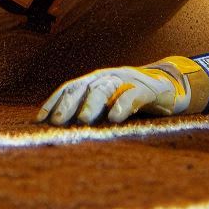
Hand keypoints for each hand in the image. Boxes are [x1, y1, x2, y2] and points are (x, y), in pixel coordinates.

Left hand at [38, 64, 186, 126]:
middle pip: (83, 87)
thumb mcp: (107, 104)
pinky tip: (115, 118)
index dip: (54, 102)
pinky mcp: (146, 90)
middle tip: (58, 122)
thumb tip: (61, 131)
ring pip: (105, 88)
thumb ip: (89, 112)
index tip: (40, 120)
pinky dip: (122, 105)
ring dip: (92, 104)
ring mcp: (126, 80)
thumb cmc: (130, 100)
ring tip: (84, 120)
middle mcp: (107, 77)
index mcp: (94, 81)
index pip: (69, 89)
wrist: (167, 88)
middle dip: (69, 104)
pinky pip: (132, 95)